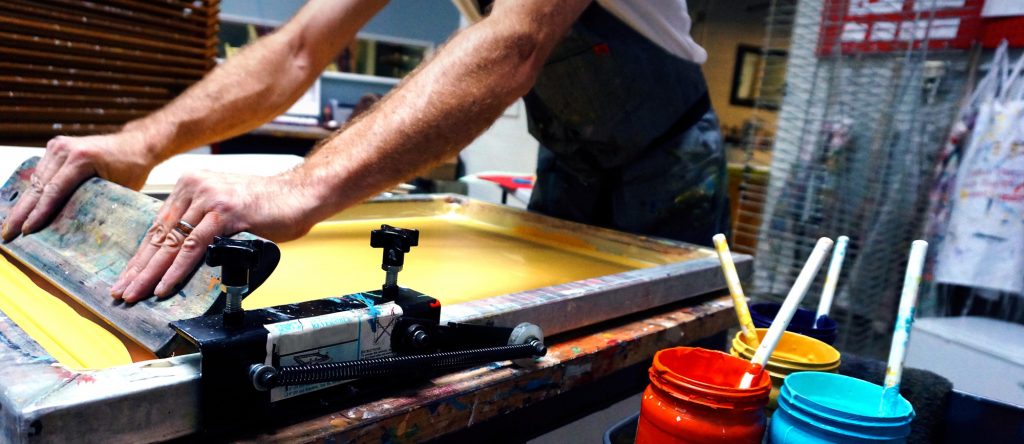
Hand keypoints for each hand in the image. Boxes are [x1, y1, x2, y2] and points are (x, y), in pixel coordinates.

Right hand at [2, 133, 154, 240]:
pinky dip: (31, 191)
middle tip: (8, 234)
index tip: (26, 230)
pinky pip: (40, 173)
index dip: (38, 213)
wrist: (135, 143)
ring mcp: (58, 146)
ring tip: (10, 225)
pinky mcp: (55, 148)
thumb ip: (98, 204)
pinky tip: (21, 208)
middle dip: (21, 212)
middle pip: (38, 186)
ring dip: (22, 204)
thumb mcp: (120, 188)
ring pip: (35, 180)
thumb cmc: (132, 166)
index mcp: (82, 158)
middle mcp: (65, 149)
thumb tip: (81, 231)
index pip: (54, 191)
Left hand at [111, 170, 316, 302]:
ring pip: (172, 243)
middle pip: (160, 235)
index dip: (142, 256)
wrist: (301, 194)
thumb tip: (181, 254)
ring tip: (136, 294)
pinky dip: (178, 270)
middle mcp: (195, 187)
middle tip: (122, 292)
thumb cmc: (268, 205)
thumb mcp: (225, 209)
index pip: (159, 227)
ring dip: (152, 274)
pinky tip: (165, 286)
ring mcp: (210, 198)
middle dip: (139, 269)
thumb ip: (202, 223)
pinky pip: (195, 246)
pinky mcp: (226, 212)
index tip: (127, 277)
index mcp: (191, 185)